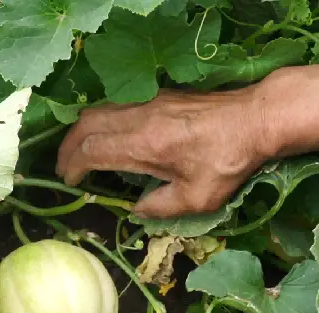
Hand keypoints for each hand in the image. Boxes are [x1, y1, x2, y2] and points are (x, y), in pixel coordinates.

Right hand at [55, 88, 277, 218]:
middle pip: (84, 126)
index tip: (70, 182)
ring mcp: (146, 102)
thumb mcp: (198, 198)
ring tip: (76, 152)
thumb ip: (161, 207)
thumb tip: (136, 210)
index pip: (91, 151)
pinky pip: (114, 105)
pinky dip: (98, 120)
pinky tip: (104, 136)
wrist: (255, 119)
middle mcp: (137, 118)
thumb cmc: (228, 162)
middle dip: (67, 148)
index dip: (73, 167)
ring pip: (96, 111)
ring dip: (80, 132)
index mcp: (143, 145)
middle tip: (63, 169)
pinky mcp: (156, 96)